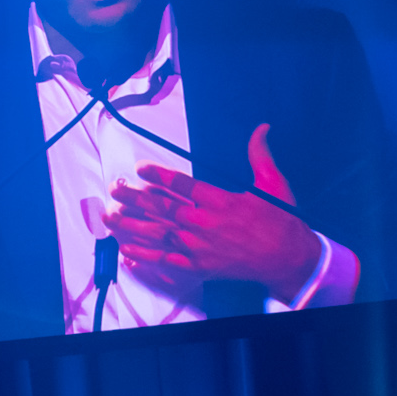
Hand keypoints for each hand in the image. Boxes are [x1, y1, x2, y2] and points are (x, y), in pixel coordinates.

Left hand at [102, 124, 319, 302]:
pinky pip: (166, 261)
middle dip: (134, 197)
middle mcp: (204, 222)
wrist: (287, 258)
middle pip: (162, 207)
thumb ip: (260, 155)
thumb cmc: (281, 221)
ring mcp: (199, 246)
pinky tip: (126, 250)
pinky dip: (145, 256)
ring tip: (109, 216)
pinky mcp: (198, 266)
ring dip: (131, 224)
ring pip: (157, 233)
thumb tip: (261, 129)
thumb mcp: (274, 183)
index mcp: (220, 200)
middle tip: (114, 189)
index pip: (182, 184)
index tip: (140, 168)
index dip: (158, 175)